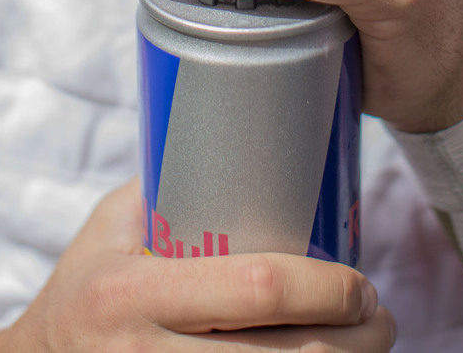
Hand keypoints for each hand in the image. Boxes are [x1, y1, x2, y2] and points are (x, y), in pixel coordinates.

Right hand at [0, 180, 394, 351]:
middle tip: (380, 317)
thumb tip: (249, 132)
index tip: (359, 280)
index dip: (326, 288)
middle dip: (354, 340)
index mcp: (131, 292)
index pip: (257, 288)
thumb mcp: (110, 227)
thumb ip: (171, 187)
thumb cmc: (82, 287)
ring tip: (368, 347)